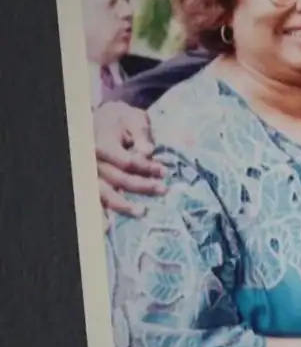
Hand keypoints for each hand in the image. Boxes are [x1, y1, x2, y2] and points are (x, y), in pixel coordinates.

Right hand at [93, 101, 165, 219]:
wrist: (103, 118)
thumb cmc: (122, 119)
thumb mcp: (135, 118)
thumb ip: (141, 134)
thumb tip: (148, 151)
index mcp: (102, 145)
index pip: (127, 162)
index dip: (147, 168)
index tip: (164, 171)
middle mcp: (93, 162)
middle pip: (118, 178)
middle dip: (142, 186)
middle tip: (164, 190)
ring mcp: (91, 174)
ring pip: (105, 193)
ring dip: (123, 205)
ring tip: (142, 212)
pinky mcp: (92, 181)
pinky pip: (95, 199)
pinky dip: (100, 214)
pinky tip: (106, 229)